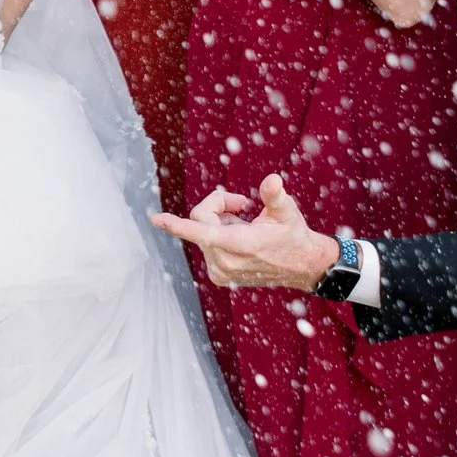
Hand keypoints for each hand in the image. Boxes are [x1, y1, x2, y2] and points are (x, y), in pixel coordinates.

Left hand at [155, 173, 337, 291]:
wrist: (300, 265)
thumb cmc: (292, 234)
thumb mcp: (286, 211)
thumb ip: (275, 196)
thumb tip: (272, 181)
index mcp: (239, 245)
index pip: (201, 231)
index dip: (176, 225)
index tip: (156, 219)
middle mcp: (225, 261)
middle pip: (201, 221)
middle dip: (218, 206)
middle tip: (242, 203)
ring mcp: (220, 271)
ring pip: (202, 233)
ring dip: (220, 222)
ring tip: (246, 225)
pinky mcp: (219, 276)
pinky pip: (206, 245)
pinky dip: (218, 235)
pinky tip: (240, 238)